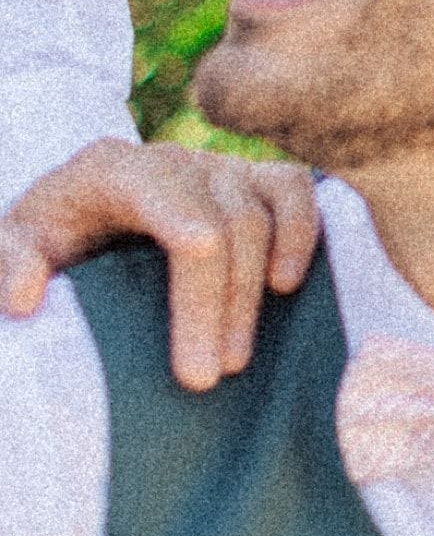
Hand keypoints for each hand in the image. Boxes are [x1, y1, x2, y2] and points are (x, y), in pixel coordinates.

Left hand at [0, 139, 319, 389]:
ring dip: (252, 291)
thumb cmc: (50, 241)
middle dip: (214, 301)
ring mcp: (220, 167)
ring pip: (260, 214)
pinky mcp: (254, 181)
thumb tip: (23, 297)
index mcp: (110, 168)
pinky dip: (302, 232)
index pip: (155, 185)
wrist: (83, 219)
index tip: (199, 252)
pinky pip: (295, 192)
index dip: (182, 216)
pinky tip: (289, 286)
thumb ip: (9, 261)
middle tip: (203, 378)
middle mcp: (173, 157)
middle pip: (216, 218)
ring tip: (236, 361)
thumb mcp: (16, 246)